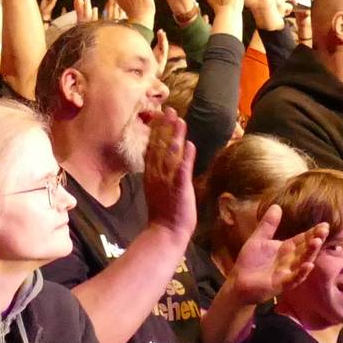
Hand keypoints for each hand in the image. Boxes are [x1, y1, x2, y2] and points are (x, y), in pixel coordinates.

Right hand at [141, 108, 194, 233]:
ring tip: (180, 121)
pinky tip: (190, 145)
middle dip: (165, 127)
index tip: (161, 116)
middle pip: (160, 146)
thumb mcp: (157, 189)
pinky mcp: (179, 188)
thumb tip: (166, 158)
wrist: (165, 233)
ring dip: (175, 137)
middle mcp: (158, 174)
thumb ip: (161, 172)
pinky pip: (183, 170)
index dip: (157, 131)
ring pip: (171, 154)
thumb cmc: (164, 213)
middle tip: (169, 110)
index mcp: (152, 174)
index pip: (153, 148)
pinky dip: (186, 157)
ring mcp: (168, 181)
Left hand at [228, 204, 327, 300]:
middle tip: (324, 230)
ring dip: (310, 253)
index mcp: (286, 249)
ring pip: (302, 263)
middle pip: (306, 249)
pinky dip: (301, 273)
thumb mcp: (258, 239)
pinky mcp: (280, 284)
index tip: (325, 225)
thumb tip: (277, 205)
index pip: (303, 239)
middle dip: (316, 240)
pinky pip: (293, 279)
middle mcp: (290, 261)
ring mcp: (287, 273)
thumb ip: (268, 225)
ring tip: (317, 242)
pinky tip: (308, 265)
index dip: (313, 232)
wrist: (238, 282)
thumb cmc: (250, 261)